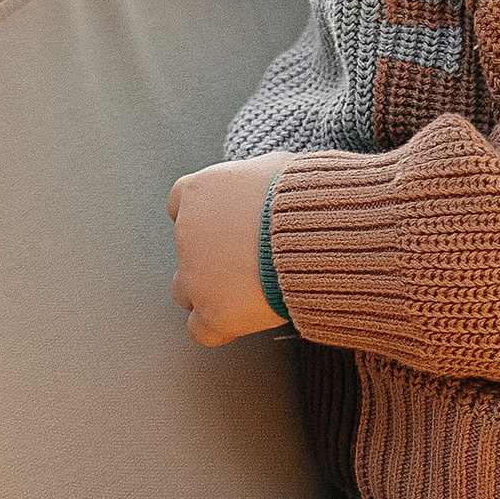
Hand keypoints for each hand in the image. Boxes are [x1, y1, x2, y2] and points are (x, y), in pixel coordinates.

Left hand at [169, 154, 291, 345]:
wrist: (318, 235)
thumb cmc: (305, 197)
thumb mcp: (278, 168)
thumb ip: (257, 178)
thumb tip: (267, 181)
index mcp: (200, 191)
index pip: (181, 203)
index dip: (207, 217)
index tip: (226, 224)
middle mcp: (188, 231)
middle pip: (187, 249)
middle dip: (213, 256)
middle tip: (248, 258)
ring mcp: (196, 275)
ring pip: (185, 291)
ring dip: (210, 291)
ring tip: (246, 291)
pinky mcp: (213, 312)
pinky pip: (201, 330)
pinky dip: (218, 328)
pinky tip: (240, 320)